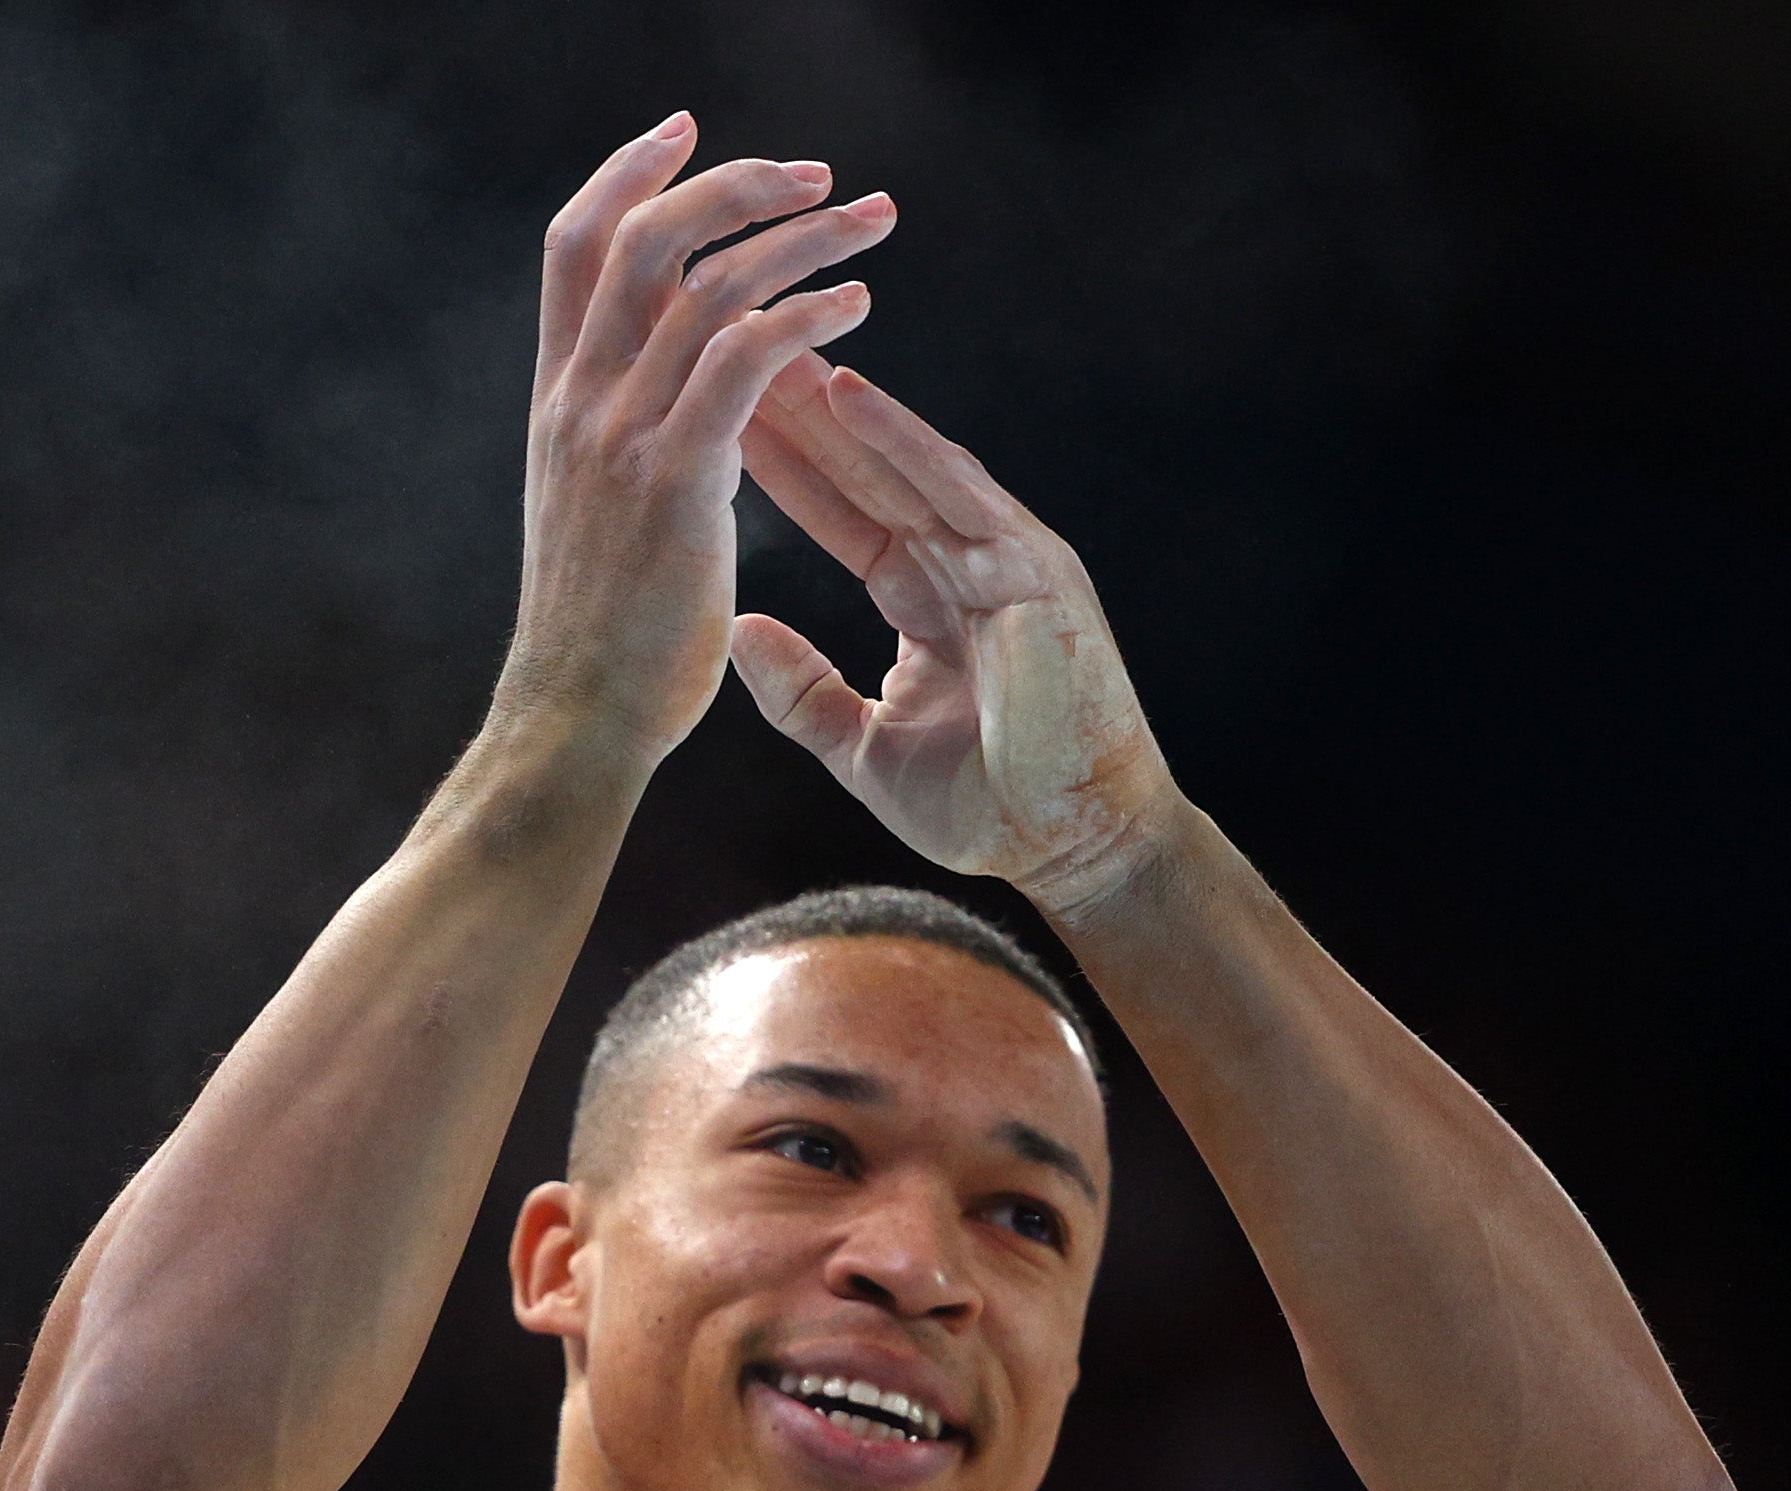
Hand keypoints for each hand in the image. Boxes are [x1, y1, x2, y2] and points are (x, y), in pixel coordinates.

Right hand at [496, 117, 893, 778]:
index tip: (684, 131)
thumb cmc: (594, 644)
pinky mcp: (675, 480)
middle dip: (734, 184)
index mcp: (553, 402)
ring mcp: (620, 436)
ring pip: (707, 285)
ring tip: (868, 224)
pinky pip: (745, 359)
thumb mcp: (585, 519)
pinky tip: (856, 309)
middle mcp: (577, 401)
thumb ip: (613, 447)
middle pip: (642, 236)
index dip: (626, 174)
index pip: (573, 245)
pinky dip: (806, 317)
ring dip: (800, 239)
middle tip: (817, 173)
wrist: (570, 725)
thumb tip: (656, 409)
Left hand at [730, 355, 1183, 915]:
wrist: (1073, 849)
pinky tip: (847, 394)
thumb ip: (803, 692)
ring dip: (836, 405)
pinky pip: (959, 491)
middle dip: (798, 413)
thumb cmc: (985, 808)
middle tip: (729, 345)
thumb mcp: (864, 748)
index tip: (716, 416)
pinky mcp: (1034, 568)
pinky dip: (903, 441)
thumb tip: (738, 630)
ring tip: (769, 341)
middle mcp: (968, 561)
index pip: (845, 515)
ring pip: (905, 464)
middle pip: (868, 471)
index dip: (783, 468)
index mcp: (930, 599)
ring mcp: (1004, 557)